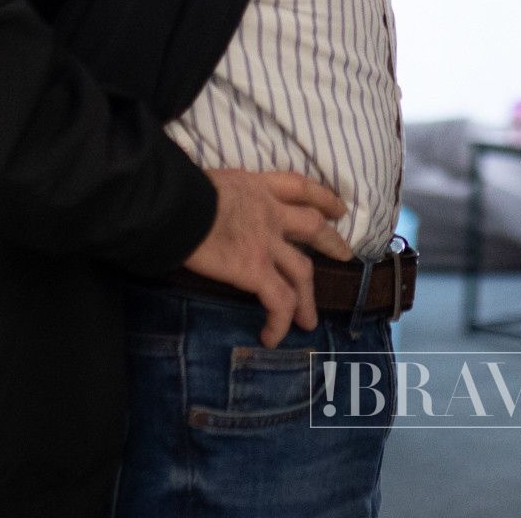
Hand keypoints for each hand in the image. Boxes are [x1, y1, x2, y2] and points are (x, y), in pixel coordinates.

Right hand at [182, 169, 353, 346]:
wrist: (175, 204)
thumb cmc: (180, 190)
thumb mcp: (208, 183)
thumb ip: (218, 198)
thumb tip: (204, 209)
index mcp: (256, 187)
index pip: (299, 188)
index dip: (322, 198)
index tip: (338, 208)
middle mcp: (270, 213)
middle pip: (313, 227)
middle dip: (331, 242)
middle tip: (345, 254)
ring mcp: (267, 244)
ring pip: (302, 272)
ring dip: (308, 298)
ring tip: (309, 321)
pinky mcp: (256, 271)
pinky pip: (279, 301)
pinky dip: (280, 322)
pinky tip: (272, 337)